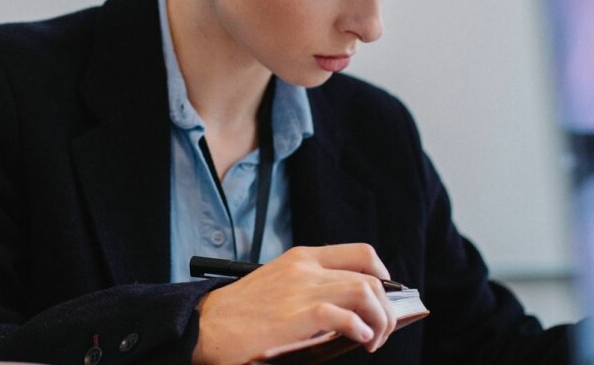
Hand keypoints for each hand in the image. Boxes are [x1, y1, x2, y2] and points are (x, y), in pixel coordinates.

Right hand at [191, 244, 396, 363]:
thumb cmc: (239, 313)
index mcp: (302, 257)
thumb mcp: (278, 285)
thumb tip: (353, 311)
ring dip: (381, 320)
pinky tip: (358, 341)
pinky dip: (361, 330)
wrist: (205, 325)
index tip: (384, 299)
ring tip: (372, 340)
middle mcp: (306, 267)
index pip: (362, 253)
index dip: (384, 276)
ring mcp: (302, 289)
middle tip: (381, 331)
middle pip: (372, 276)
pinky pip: (347, 316)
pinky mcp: (298, 315)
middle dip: (388, 308)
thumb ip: (311, 286)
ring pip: (366, 292)